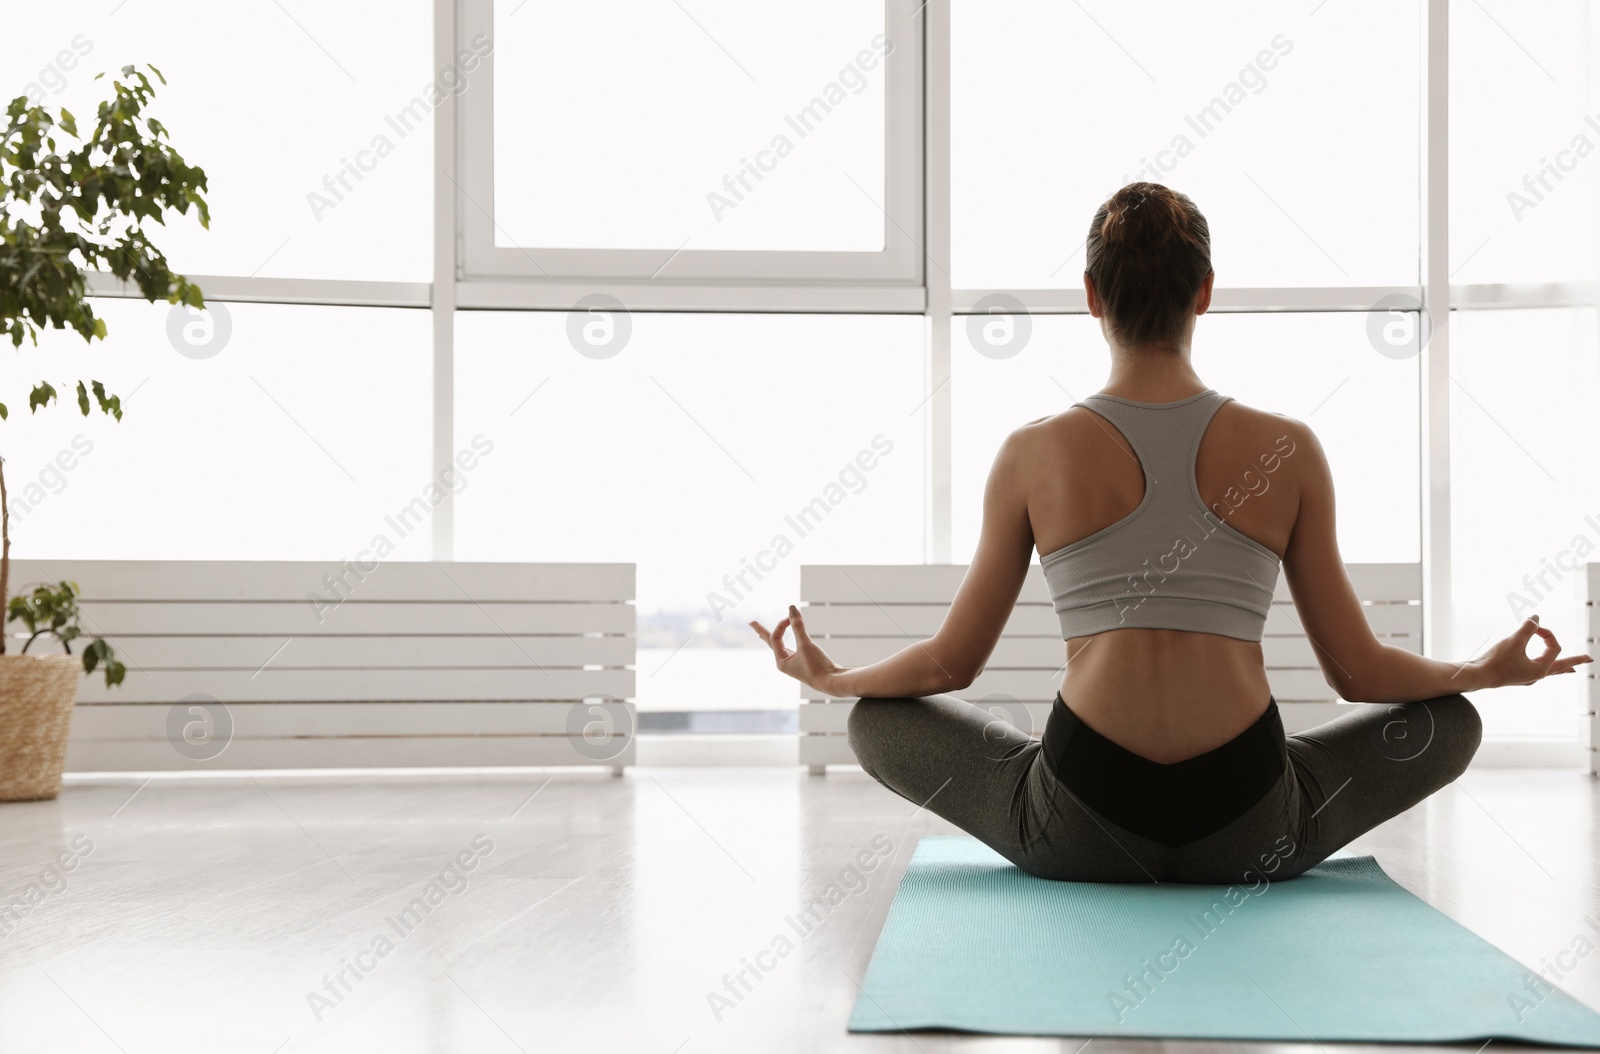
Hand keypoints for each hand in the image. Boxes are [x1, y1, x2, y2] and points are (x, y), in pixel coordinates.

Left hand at [749, 604, 846, 695]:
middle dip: (762, 631)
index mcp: (781, 662)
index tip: (793, 617)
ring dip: (775, 636)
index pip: (775, 637)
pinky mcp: (805, 660)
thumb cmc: (817, 666)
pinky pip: (792, 647)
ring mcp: (794, 662)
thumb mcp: (805, 644)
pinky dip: (788, 640)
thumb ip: (798, 626)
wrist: (832, 681)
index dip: (782, 625)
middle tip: (751, 622)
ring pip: (781, 645)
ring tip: (762, 633)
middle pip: (771, 642)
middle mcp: (785, 662)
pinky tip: (784, 642)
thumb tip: (792, 608)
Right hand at [1470, 615, 1591, 688]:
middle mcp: (1536, 676)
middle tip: (1589, 659)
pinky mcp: (1515, 676)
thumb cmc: (1495, 661)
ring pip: (1549, 671)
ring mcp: (1525, 677)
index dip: (1546, 633)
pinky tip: (1540, 669)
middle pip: (1560, 667)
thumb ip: (1527, 628)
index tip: (1532, 626)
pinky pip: (1536, 672)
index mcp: (1540, 669)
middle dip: (1575, 661)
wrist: (1476, 676)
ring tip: (1571, 670)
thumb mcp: (1514, 641)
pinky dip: (1543, 668)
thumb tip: (1536, 618)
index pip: (1553, 646)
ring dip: (1560, 668)